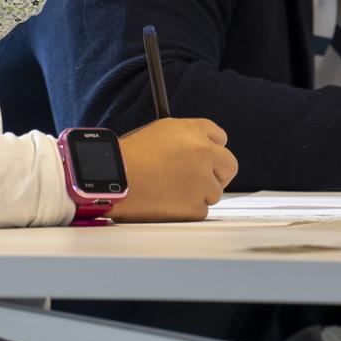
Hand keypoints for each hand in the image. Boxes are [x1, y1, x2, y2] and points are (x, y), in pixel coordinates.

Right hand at [106, 118, 238, 221]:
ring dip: (199, 193)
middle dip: (218, 173)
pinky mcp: (196, 205)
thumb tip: (198, 147)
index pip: (220, 137)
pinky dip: (187, 211)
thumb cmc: (126, 158)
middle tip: (202, 180)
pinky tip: (166, 203)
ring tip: (170, 191)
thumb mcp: (158, 132)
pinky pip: (201, 210)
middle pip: (229, 165)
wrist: (111, 180)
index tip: (209, 158)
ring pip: (215, 191)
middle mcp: (202, 151)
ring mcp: (201, 179)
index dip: (212, 149)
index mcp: (192, 130)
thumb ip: (184, 138)